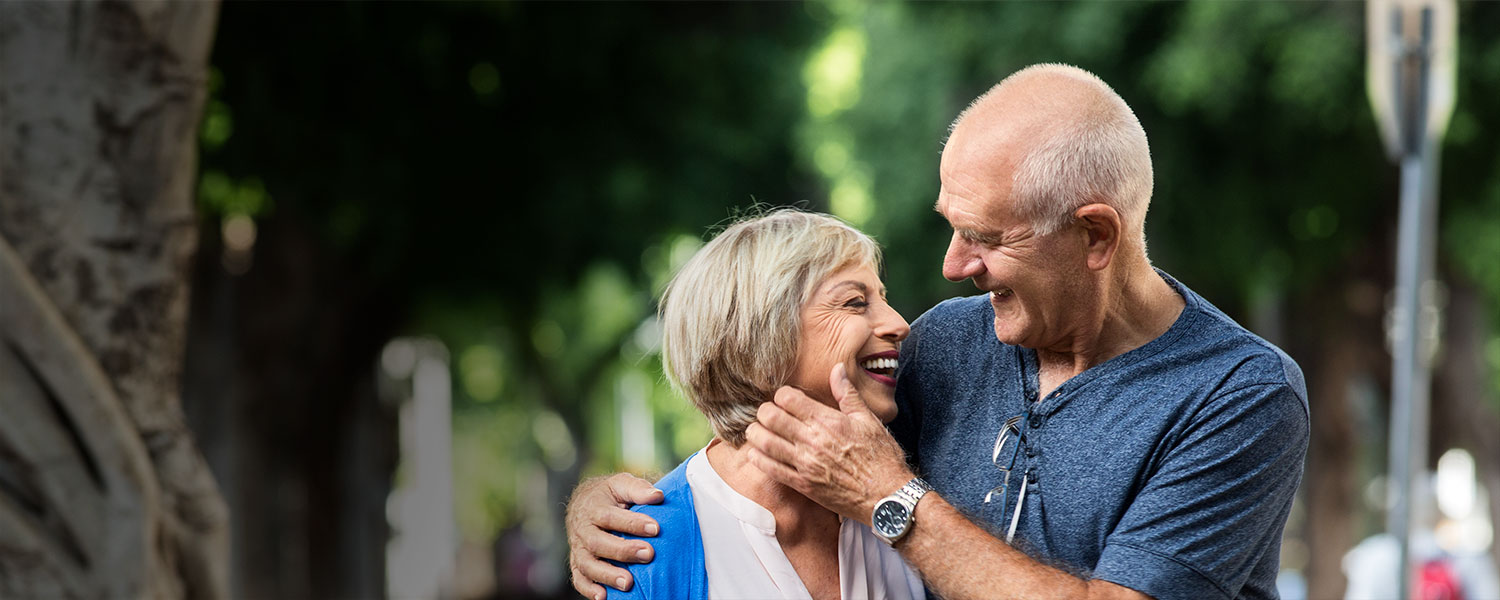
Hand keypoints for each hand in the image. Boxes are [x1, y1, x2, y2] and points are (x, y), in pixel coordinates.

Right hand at [565, 473, 663, 598]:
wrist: (584, 504)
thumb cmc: (610, 495)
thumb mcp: (621, 484)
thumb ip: (637, 489)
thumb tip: (658, 495)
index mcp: (593, 508)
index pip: (611, 517)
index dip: (632, 523)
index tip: (655, 528)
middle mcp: (583, 530)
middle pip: (598, 543)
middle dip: (623, 551)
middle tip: (648, 554)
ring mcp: (579, 549)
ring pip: (588, 564)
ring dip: (607, 575)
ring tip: (629, 583)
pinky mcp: (577, 564)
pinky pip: (579, 579)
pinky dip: (589, 590)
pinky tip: (604, 597)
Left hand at [745, 363, 912, 521]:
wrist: (887, 496)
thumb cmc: (881, 457)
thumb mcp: (868, 419)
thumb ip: (847, 394)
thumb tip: (837, 368)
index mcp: (827, 421)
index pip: (787, 398)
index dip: (781, 395)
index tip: (784, 399)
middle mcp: (812, 440)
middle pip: (770, 417)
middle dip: (764, 411)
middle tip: (767, 413)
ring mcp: (805, 464)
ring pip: (765, 442)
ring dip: (756, 433)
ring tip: (757, 430)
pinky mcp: (803, 485)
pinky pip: (770, 469)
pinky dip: (758, 459)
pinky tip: (756, 453)